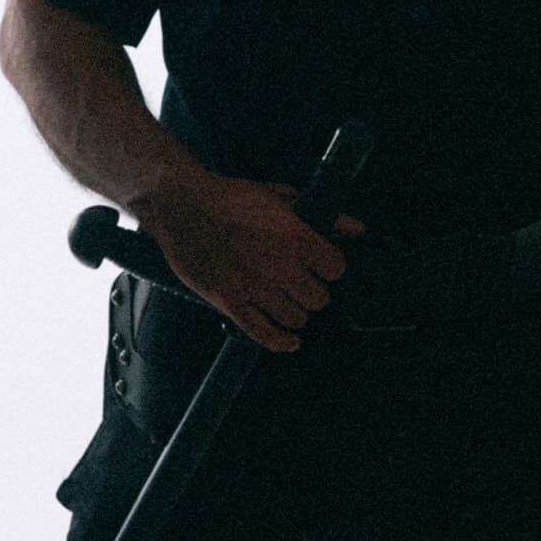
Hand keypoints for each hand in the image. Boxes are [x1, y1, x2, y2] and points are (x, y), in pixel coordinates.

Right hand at [138, 161, 363, 351]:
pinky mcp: (230, 303)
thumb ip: (323, 217)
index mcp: (294, 237)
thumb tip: (357, 228)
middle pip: (319, 299)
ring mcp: (254, 287)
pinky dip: (281, 342)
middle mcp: (279, 266)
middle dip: (314, 292)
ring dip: (295, 312)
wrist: (183, 205)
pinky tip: (290, 341)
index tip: (323, 266)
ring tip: (287, 301)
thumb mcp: (281, 198)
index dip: (330, 268)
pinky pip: (265, 335)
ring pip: (296, 319)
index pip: (336, 269)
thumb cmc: (230, 198)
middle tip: (302, 284)